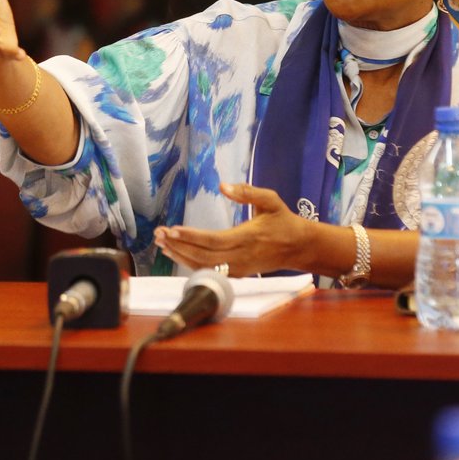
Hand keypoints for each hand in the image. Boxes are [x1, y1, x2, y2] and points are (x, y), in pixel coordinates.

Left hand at [154, 183, 310, 275]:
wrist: (299, 247)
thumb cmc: (283, 221)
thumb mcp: (270, 200)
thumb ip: (248, 192)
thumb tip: (224, 185)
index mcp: (248, 237)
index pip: (213, 240)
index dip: (192, 237)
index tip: (172, 230)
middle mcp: (241, 257)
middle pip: (203, 257)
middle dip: (179, 247)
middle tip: (159, 235)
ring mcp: (238, 268)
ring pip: (204, 267)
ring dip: (181, 256)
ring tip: (161, 243)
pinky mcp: (236, 274)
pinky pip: (209, 271)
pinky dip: (190, 263)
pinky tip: (176, 253)